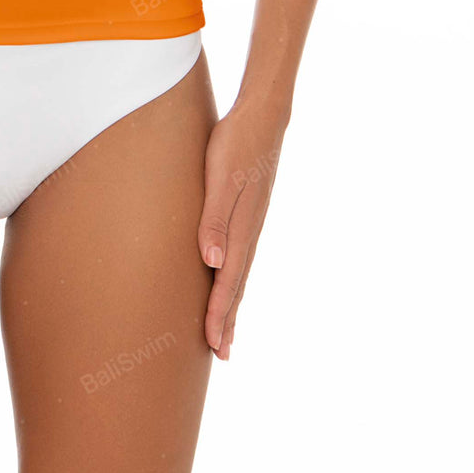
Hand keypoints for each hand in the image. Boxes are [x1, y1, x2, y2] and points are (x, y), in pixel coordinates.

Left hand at [197, 100, 286, 359]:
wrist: (261, 118)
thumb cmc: (236, 144)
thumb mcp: (221, 178)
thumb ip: (215, 219)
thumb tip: (211, 262)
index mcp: (242, 229)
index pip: (227, 282)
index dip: (219, 314)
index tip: (213, 346)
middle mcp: (249, 232)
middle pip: (237, 285)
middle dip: (228, 319)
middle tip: (221, 354)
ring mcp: (251, 223)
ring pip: (239, 273)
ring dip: (232, 303)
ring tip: (226, 330)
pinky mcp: (248, 212)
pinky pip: (239, 255)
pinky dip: (233, 277)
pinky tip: (226, 277)